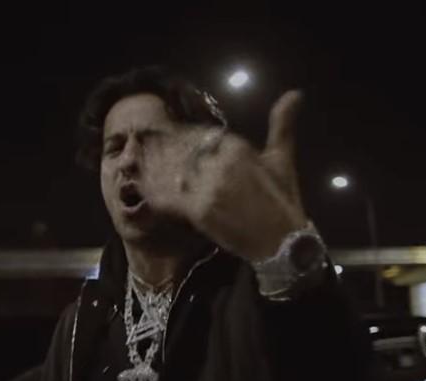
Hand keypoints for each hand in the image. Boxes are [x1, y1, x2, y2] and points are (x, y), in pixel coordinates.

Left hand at [140, 90, 307, 260]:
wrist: (282, 242)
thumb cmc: (282, 202)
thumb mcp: (282, 160)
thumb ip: (281, 126)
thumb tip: (295, 93)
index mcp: (237, 148)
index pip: (199, 134)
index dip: (176, 133)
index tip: (158, 130)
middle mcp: (220, 163)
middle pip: (179, 150)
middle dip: (157, 146)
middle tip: (134, 140)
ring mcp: (207, 187)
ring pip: (169, 172)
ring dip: (149, 166)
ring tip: (130, 159)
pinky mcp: (199, 210)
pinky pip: (169, 198)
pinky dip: (152, 192)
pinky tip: (138, 188)